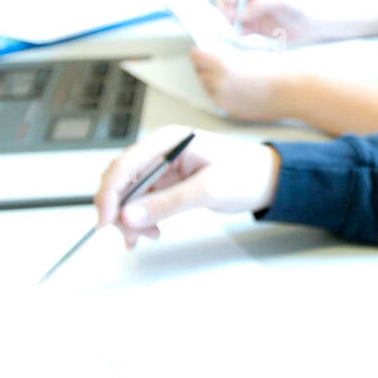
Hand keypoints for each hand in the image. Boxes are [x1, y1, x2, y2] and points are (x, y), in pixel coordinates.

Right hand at [95, 126, 281, 247]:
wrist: (271, 179)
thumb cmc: (248, 173)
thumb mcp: (208, 190)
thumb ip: (167, 203)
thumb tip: (129, 216)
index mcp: (169, 140)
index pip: (125, 165)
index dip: (109, 195)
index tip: (106, 221)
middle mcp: (161, 150)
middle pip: (122, 181)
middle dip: (121, 211)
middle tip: (131, 236)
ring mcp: (163, 166)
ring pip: (130, 195)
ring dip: (132, 218)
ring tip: (148, 236)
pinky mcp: (169, 182)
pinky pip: (144, 201)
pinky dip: (143, 218)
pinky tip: (152, 231)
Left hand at [190, 47, 292, 122]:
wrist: (294, 92)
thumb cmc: (277, 70)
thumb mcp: (250, 55)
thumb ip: (228, 56)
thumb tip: (215, 56)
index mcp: (222, 63)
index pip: (196, 56)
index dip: (199, 53)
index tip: (202, 51)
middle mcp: (218, 82)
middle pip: (199, 73)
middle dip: (206, 68)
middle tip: (218, 64)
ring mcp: (223, 100)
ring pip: (208, 88)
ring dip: (214, 82)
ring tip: (232, 78)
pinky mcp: (231, 111)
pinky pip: (219, 101)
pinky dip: (224, 95)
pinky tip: (240, 90)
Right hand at [216, 0, 316, 42]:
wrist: (310, 24)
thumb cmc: (300, 5)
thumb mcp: (283, 0)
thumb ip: (261, 5)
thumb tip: (239, 14)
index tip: (233, 0)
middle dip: (225, 7)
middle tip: (233, 17)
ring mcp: (249, 11)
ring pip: (229, 13)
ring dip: (230, 20)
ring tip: (241, 27)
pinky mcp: (252, 26)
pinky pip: (238, 28)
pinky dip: (238, 31)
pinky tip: (247, 33)